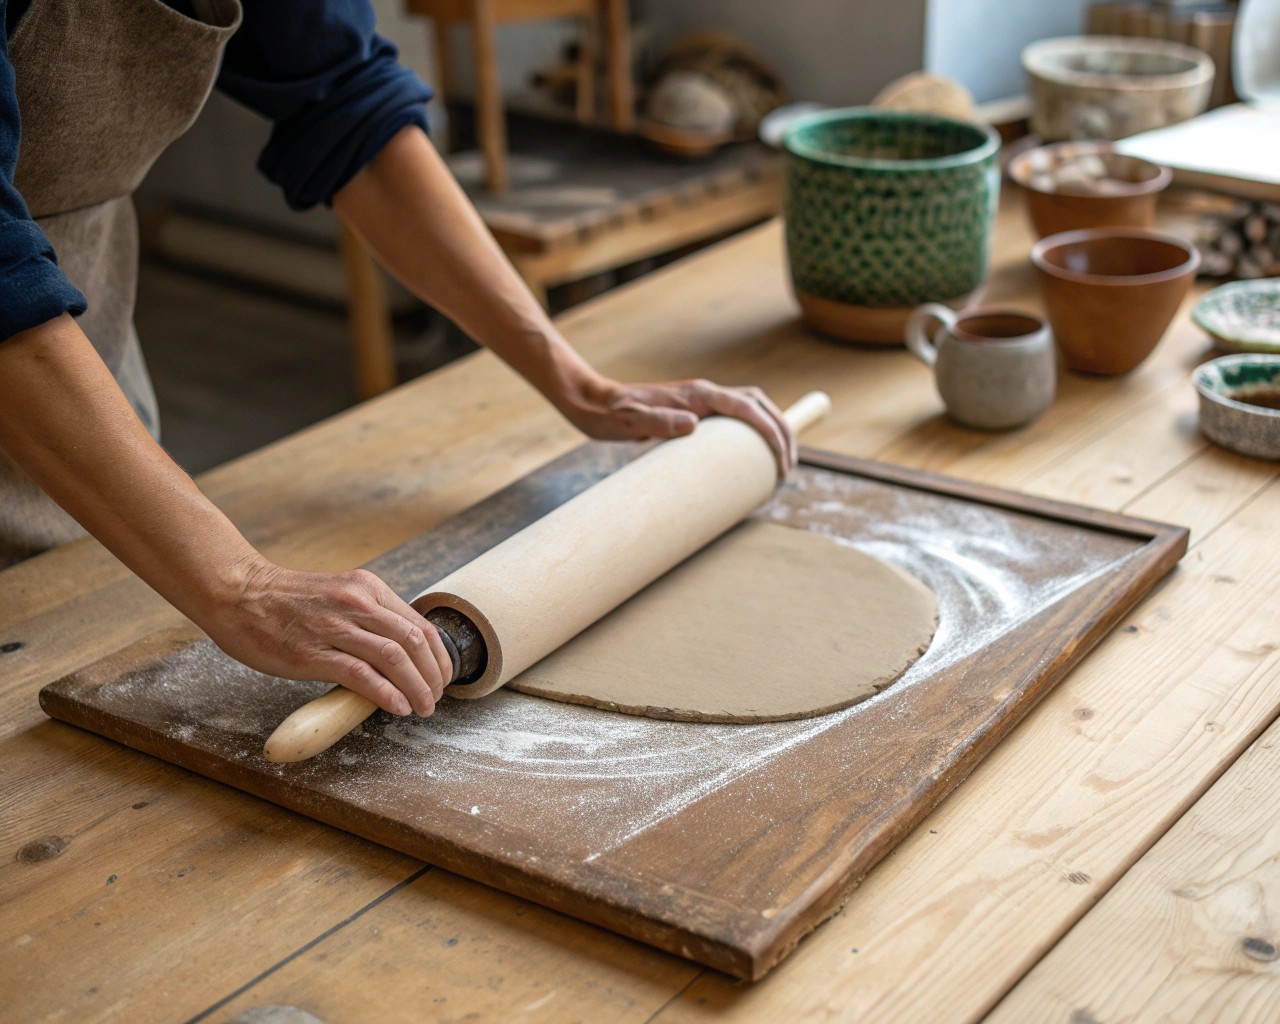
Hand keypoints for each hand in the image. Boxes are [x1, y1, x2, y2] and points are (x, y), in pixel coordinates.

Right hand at [204, 559, 452, 716]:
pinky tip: (398, 707)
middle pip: (415, 642)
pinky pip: (362, 675)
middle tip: (436, 697)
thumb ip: (369, 617)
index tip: (442, 677)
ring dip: (417, 688)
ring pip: (395, 658)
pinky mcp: (312, 653)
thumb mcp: (340, 595)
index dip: (440, 657)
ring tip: (423, 707)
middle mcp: (358, 603)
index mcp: (368, 588)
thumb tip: (400, 653)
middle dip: (434, 676)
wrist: (238, 594)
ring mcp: (335, 627)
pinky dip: (387, 693)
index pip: (420, 625)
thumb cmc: (288, 602)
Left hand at [558, 377, 796, 474]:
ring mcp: (700, 401)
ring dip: (771, 428)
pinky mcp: (694, 412)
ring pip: (750, 407)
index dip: (769, 430)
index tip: (781, 457)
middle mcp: (703, 393)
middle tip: (789, 466)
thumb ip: (657, 422)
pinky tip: (752, 456)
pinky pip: (734, 417)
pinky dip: (753, 431)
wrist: (594, 403)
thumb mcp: (629, 421)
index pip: (746, 406)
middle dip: (781, 430)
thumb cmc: (609, 415)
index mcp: (696, 394)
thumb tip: (692, 425)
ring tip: (780, 462)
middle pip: (758, 403)